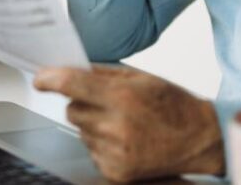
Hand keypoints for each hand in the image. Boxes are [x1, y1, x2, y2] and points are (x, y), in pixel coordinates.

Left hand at [34, 66, 224, 181]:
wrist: (200, 140)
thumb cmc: (172, 105)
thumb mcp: (140, 77)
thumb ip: (102, 74)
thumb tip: (70, 69)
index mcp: (122, 98)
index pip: (72, 85)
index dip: (50, 79)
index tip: (40, 78)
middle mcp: (116, 127)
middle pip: (72, 109)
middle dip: (82, 102)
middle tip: (107, 102)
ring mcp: (114, 153)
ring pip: (81, 130)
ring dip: (94, 123)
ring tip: (124, 122)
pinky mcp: (115, 172)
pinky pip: (91, 150)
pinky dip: (101, 143)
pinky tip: (126, 139)